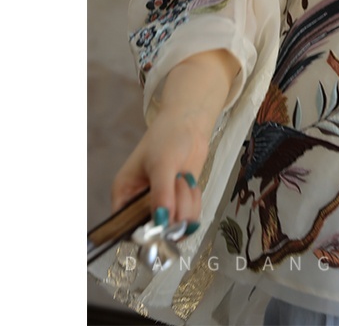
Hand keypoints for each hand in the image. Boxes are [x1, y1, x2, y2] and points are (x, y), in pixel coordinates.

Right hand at [111, 109, 208, 228]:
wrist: (190, 124)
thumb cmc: (167, 136)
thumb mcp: (162, 163)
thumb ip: (161, 193)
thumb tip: (162, 221)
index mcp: (125, 195)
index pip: (126, 228)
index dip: (144, 232)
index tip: (162, 224)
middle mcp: (140, 204)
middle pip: (154, 231)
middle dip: (173, 213)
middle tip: (178, 184)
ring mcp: (161, 205)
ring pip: (175, 227)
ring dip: (186, 204)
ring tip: (183, 178)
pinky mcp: (179, 203)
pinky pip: (188, 218)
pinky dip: (194, 203)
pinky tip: (190, 183)